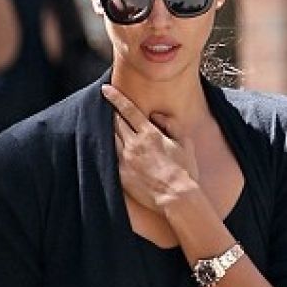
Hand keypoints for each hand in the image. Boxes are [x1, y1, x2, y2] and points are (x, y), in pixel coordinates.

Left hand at [101, 83, 198, 213]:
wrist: (176, 197)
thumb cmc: (184, 171)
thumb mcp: (184, 142)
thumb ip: (171, 124)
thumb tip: (156, 115)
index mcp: (150, 133)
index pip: (128, 110)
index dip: (115, 98)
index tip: (105, 90)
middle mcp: (134, 144)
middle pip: (115, 123)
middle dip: (110, 113)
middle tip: (103, 107)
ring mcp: (125, 160)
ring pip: (110, 139)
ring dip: (107, 131)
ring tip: (102, 126)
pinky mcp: (121, 175)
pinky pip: (109, 159)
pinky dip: (107, 150)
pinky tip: (103, 148)